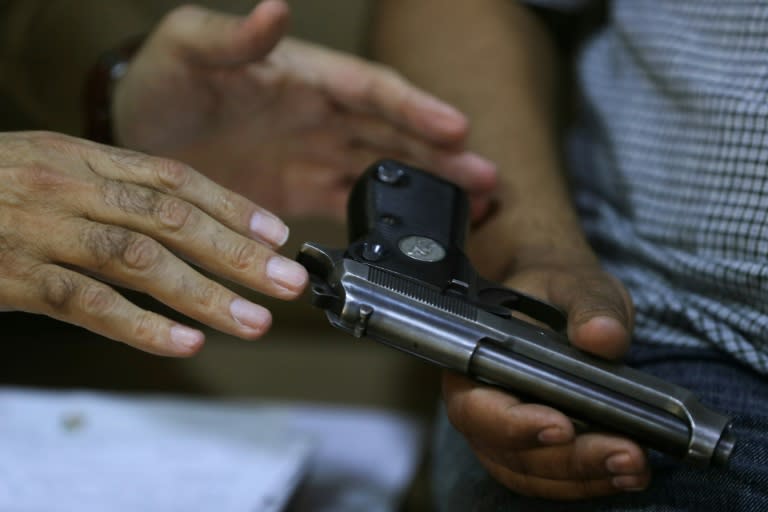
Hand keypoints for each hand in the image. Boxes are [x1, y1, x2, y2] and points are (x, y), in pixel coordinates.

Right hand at [0, 131, 307, 355]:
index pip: (175, 178)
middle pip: (170, 218)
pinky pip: (85, 303)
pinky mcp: (12, 276)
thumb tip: (187, 218)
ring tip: (252, 321)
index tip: (277, 234)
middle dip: (236, 251)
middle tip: (287, 281)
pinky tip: (184, 343)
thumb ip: (114, 187)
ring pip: (137, 260)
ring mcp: (41, 230)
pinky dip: (140, 326)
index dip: (232, 206)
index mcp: (83, 156)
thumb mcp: (52, 166)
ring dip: (203, 293)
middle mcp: (69, 186)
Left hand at [113, 0, 496, 220]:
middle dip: (442, 155)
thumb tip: (275, 7)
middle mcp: (320, 116)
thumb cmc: (160, 82)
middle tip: (489, 176)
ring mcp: (314, 156)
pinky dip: (384, 219)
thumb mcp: (187, 48)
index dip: (415, 108)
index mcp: (304, 75)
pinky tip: (414, 233)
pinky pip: (352, 205)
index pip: (372, 90)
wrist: (136, 137)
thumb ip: (234, 37)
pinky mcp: (300, 194)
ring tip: (476, 204)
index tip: (457, 127)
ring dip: (429, 186)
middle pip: (394, 134)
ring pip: (385, 170)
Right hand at [443, 227, 650, 499]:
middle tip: (624, 454)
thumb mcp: (576, 284)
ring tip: (635, 468)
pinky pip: (551, 478)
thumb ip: (588, 305)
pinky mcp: (534, 446)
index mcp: (475, 357)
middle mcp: (481, 401)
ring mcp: (505, 430)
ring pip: (529, 472)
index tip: (562, 426)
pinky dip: (589, 481)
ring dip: (582, 478)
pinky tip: (628, 472)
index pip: (476, 406)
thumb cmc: (557, 291)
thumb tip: (602, 335)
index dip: (513, 425)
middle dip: (566, 460)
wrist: (559, 300)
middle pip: (506, 451)